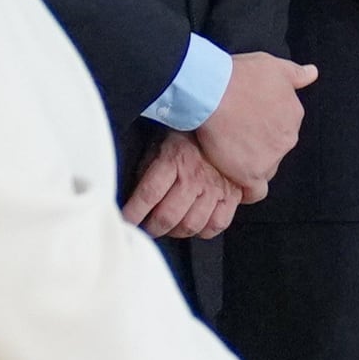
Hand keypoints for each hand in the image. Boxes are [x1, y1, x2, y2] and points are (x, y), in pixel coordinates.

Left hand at [121, 131, 243, 239]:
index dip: (134, 213)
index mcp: (173, 160)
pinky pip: (217, 225)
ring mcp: (214, 188)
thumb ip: (146, 171)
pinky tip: (194, 226)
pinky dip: (203, 232)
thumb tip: (131, 197)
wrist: (222, 127)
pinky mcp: (231, 196)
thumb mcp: (158, 146)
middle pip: (168, 216)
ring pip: (191, 225)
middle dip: (152, 228)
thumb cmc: (185, 139)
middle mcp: (194, 176)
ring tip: (168, 228)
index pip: (148, 194)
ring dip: (175, 232)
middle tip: (146, 228)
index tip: (126, 221)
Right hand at [192, 51, 314, 195]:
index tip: (248, 125)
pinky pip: (255, 191)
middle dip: (258, 147)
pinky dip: (247, 191)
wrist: (213, 91)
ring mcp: (271, 157)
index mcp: (293, 114)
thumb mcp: (273, 66)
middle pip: (275, 150)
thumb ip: (295, 73)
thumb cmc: (239, 75)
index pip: (283, 130)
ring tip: (227, 155)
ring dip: (250, 165)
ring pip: (265, 168)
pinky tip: (236, 182)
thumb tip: (312, 72)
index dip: (264, 130)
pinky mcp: (251, 173)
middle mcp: (288, 138)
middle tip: (235, 139)